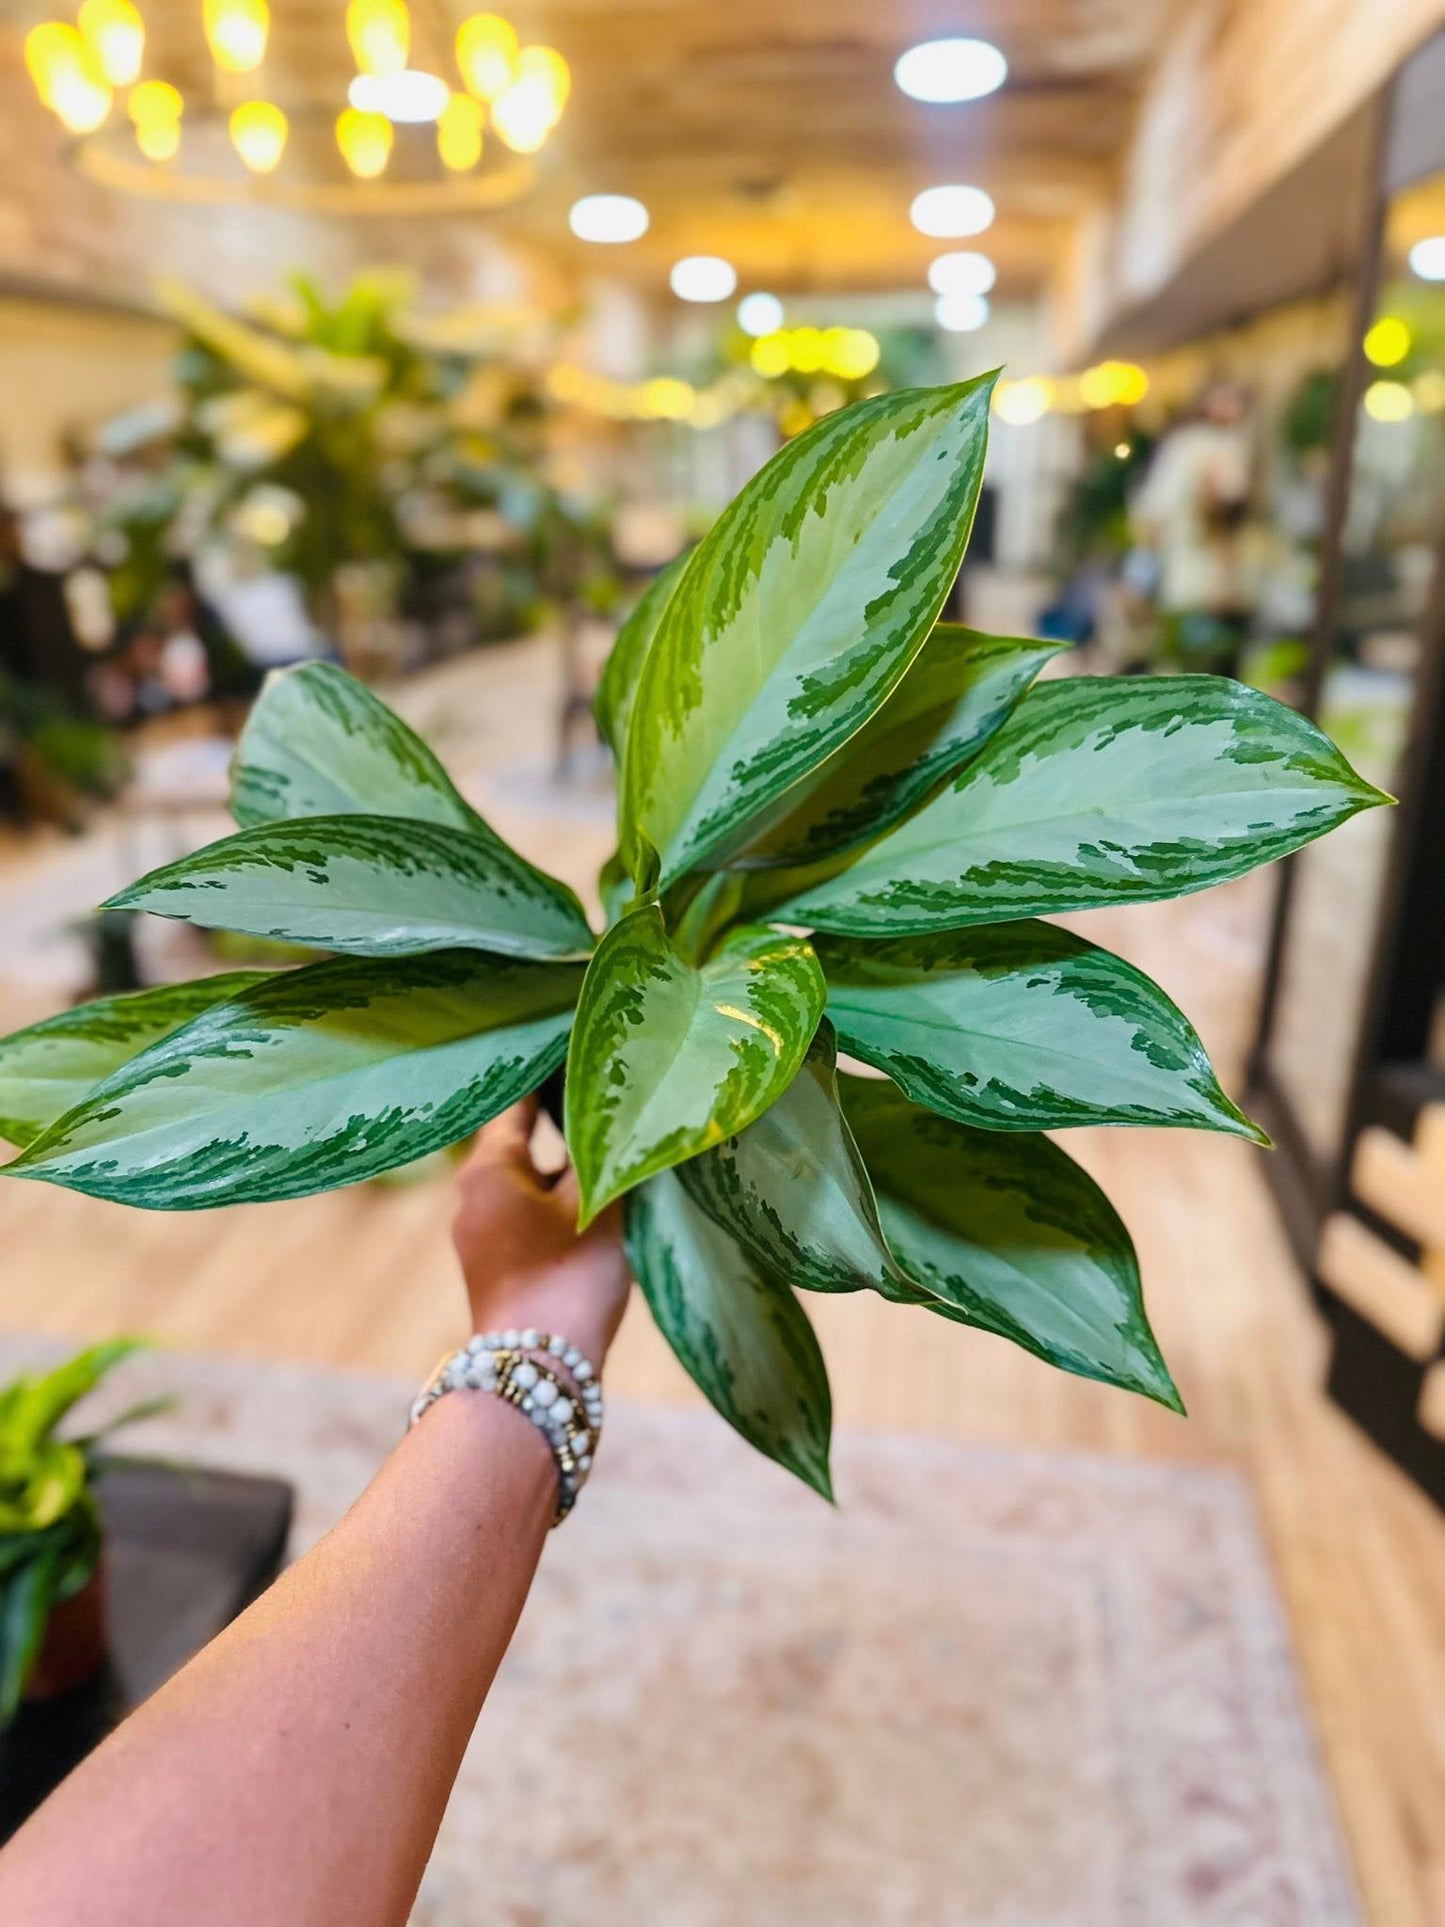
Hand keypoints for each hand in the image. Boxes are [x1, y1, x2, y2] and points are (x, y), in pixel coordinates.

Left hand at [451, 1099, 629, 1369]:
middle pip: (517, 1140)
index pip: (515, 1101)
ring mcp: (480, 1233)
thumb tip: (620, 1121)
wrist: (538, 1368)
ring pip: (524, 1180)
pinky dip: (555, 1199)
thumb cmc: (568, 1274)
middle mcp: (473, 1194)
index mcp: (488, 1168)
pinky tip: (594, 1199)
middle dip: (559, 1121)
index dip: (548, 1074)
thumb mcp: (597, 1205)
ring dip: (562, 1166)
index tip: (578, 1054)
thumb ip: (606, 1156)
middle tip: (605, 1096)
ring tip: (608, 1146)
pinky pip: (525, 1213)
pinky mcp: (495, 1265)